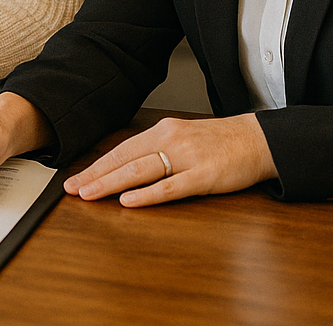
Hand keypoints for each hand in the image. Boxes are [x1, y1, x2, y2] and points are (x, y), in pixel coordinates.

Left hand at [63, 114, 276, 206]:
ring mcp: (188, 157)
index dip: (96, 165)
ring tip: (90, 194)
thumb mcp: (184, 139)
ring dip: (111, 183)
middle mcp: (171, 140)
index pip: (121, 150)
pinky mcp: (204, 176)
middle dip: (95, 175)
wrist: (259, 139)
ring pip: (141, 171)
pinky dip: (147, 195)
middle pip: (125, 160)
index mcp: (163, 131)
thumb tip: (127, 168)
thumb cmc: (221, 143)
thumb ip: (158, 151)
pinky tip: (128, 201)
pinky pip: (171, 186)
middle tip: (72, 189)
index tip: (74, 178)